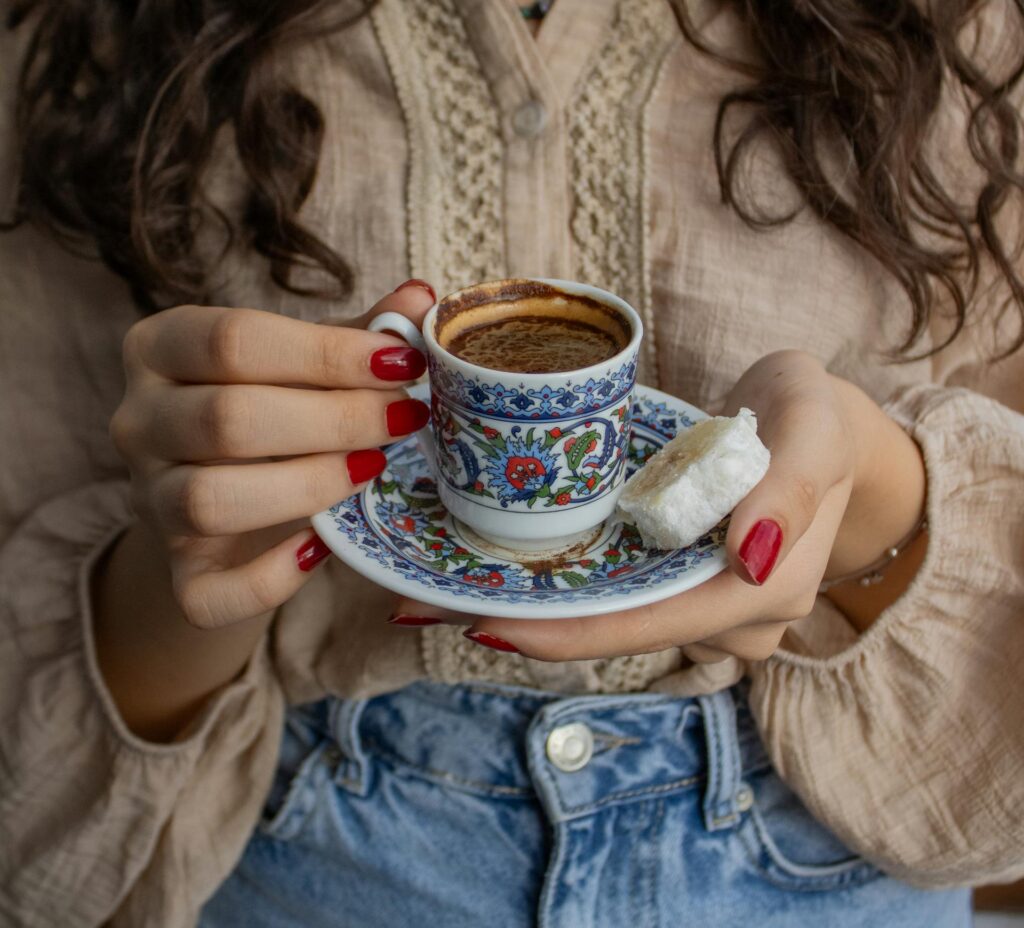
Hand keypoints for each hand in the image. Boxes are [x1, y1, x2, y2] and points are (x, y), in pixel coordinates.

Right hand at [109, 280, 435, 628]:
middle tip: (405, 418)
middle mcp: (138, 422)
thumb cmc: (272, 412)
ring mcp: (148, 502)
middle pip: (227, 418)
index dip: (327, 354)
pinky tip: (321, 546)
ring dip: (310, 485)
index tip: (402, 365)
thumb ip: (358, 334)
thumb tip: (420, 299)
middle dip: (336, 419)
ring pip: (210, 500)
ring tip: (372, 467)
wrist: (230, 507)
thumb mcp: (305, 363)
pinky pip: (210, 594)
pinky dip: (273, 578)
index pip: (233, 339)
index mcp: (161, 348)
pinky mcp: (177, 575)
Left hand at [393, 350, 925, 662]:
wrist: (820, 423)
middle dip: (519, 622)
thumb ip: (791, 491)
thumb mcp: (815, 429)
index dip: (562, 632)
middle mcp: (723, 615)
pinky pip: (609, 589)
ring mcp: (697, 602)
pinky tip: (494, 566)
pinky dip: (553, 581)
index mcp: (758, 590)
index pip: (646, 624)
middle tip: (424, 601)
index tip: (479, 620)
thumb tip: (749, 559)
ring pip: (602, 614)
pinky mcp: (675, 576)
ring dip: (525, 603)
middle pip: (609, 630)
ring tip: (438, 582)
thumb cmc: (818, 417)